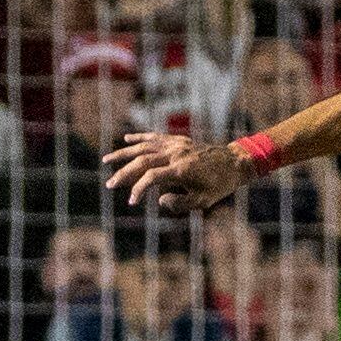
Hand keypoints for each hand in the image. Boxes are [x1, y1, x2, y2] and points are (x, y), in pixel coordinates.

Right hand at [104, 133, 249, 212]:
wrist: (235, 162)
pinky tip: (126, 139)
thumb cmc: (220, 184)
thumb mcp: (204, 200)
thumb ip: (181, 204)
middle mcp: (175, 155)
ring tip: (106, 160)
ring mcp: (176, 145)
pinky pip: (155, 137)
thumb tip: (160, 200)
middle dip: (123, 173)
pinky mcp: (178, 140)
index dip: (138, 189)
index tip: (132, 201)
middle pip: (142, 161)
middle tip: (110, 184)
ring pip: (144, 147)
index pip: (151, 177)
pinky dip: (140, 138)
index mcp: (181, 170)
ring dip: (123, 153)